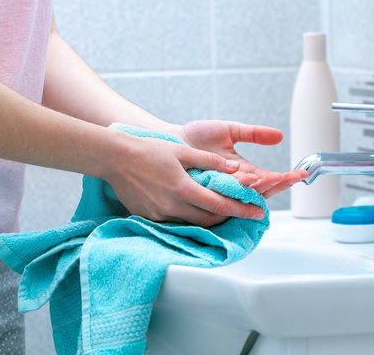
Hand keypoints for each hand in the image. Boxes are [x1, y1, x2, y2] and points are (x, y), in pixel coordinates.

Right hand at [103, 134, 264, 226]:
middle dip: (231, 217)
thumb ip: (210, 161)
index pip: (220, 205)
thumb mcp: (183, 151)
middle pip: (211, 219)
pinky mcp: (149, 217)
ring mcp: (160, 215)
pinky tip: (197, 211)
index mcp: (183, 188)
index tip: (259, 213)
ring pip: (194, 223)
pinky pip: (177, 223)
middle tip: (246, 212)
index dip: (242, 209)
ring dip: (212, 220)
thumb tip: (235, 168)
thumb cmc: (149, 150)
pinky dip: (191, 219)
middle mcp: (173, 206)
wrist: (115, 158)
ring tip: (225, 212)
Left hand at [181, 120, 307, 197]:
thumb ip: (253, 134)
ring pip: (244, 194)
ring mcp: (220, 188)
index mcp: (242, 171)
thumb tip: (279, 136)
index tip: (300, 173)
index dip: (285, 178)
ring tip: (274, 178)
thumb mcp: (230, 131)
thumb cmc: (197, 137)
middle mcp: (233, 184)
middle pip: (261, 190)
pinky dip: (236, 187)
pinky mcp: (204, 191)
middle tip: (289, 177)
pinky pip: (222, 193)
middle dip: (276, 184)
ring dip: (259, 186)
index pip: (268, 179)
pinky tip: (247, 182)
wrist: (169, 140)